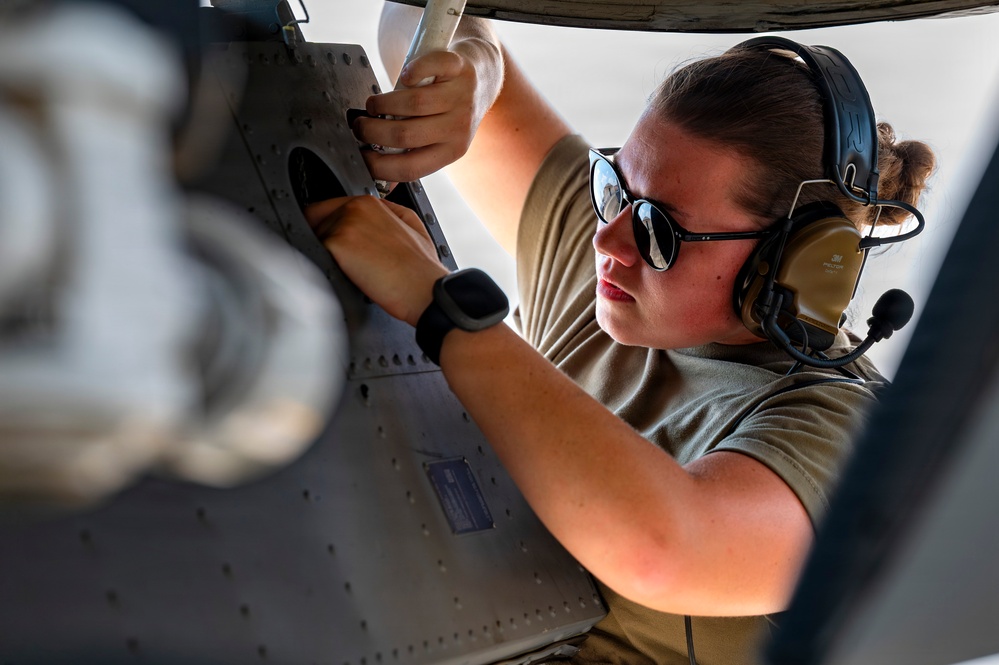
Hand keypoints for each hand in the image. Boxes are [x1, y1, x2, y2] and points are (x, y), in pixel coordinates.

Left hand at [306, 196, 448, 326]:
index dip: (328, 227)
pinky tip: (347, 275)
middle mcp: (354, 208)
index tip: (337, 245)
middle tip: (343, 260)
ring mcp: (344, 224)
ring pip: (314, 237)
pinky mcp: (337, 244)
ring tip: (351, 270)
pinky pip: (316, 253)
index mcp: (369, 203)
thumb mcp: (411, 224)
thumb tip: (365, 213)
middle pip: (314, 220)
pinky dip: (325, 266)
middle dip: (323, 239)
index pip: (327, 208)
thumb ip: (384, 211)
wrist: (424, 290)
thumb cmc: (420, 267)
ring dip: (325, 254)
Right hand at [353, 48, 486, 182]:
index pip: (410, 168)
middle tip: (360, 126)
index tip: (360, 155)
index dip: (378, 165)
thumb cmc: (451, 110)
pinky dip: (412, 70)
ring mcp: (461, 96)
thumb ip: (413, 153)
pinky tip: (405, 76)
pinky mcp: (460, 68)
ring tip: (373, 105)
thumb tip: (379, 175)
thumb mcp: (438, 139)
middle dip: (372, 131)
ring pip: (413, 103)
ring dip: (382, 104)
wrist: (482, 77)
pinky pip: (431, 67)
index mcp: (451, 151)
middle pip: (405, 134)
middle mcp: (458, 127)